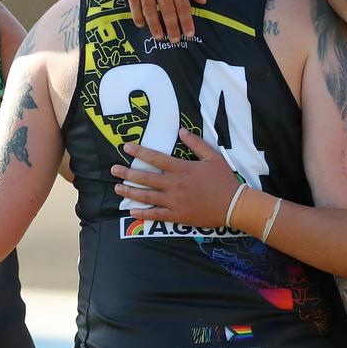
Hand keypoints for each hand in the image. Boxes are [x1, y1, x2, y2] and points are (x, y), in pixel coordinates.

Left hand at [111, 128, 239, 226]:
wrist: (233, 205)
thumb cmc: (223, 179)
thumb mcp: (212, 157)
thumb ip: (196, 143)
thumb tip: (181, 131)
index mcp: (181, 169)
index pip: (156, 158)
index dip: (139, 152)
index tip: (126, 148)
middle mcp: (174, 185)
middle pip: (146, 178)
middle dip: (127, 173)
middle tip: (113, 170)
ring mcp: (174, 202)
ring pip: (147, 197)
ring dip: (130, 192)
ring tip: (117, 189)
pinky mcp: (178, 216)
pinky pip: (156, 215)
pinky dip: (143, 213)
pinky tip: (131, 212)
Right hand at [116, 0, 205, 42]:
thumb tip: (202, 1)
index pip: (183, 3)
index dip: (186, 21)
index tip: (190, 34)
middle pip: (168, 9)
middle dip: (173, 27)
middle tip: (175, 40)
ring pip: (150, 9)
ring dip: (155, 26)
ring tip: (160, 37)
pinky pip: (134, 3)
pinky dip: (138, 16)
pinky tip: (142, 25)